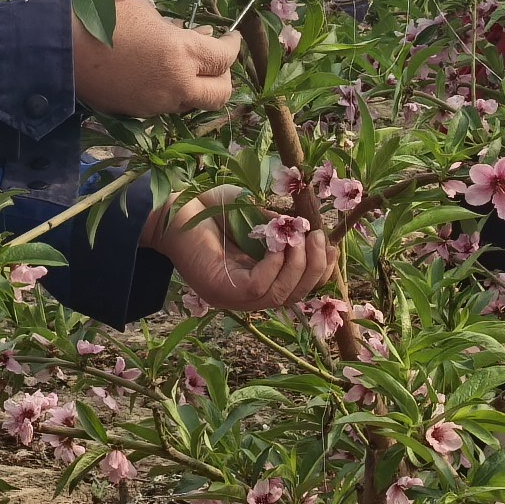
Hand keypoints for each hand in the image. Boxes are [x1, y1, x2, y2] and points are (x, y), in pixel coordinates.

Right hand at [68, 2, 242, 115]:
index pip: (225, 58)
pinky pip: (169, 106)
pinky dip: (174, 93)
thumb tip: (194, 36)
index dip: (233, 47)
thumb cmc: (104, 22)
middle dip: (224, 76)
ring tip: (187, 67)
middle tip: (215, 60)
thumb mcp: (146, 13)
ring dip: (198, 87)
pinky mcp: (141, 113)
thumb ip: (176, 29)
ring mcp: (159, 103)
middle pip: (221, 93)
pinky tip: (161, 75)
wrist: (63, 52)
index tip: (230, 38)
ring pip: (195, 103)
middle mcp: (177, 84)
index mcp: (182, 53)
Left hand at [150, 203, 338, 311]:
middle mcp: (246, 295)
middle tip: (318, 237)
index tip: (331, 244)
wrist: (173, 206)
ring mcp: (232, 297)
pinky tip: (278, 246)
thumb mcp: (256, 216)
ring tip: (301, 238)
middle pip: (294, 296)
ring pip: (279, 296)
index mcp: (257, 279)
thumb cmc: (211, 208)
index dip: (320, 269)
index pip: (298, 288)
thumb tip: (310, 230)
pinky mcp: (219, 291)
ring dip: (298, 266)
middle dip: (314, 268)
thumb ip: (281, 227)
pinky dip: (274, 267)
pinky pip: (257, 288)